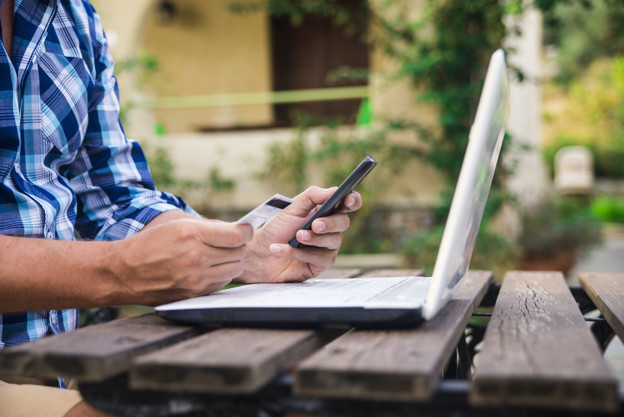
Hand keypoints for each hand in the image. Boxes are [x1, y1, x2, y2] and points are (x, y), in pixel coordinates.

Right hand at [111, 217, 252, 304]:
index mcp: (192, 234)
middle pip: (240, 253)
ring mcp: (197, 278)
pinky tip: (207, 269)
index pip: (238, 236)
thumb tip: (237, 229)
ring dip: (231, 261)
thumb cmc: (151, 242)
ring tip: (216, 255)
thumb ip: (210, 226)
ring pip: (235, 269)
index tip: (244, 230)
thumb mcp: (178, 224)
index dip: (246, 231)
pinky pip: (222, 283)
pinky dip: (220, 275)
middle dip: (238, 245)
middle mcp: (197, 257)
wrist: (125, 272)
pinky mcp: (195, 294)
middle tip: (228, 242)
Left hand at [237, 186, 361, 282]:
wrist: (259, 253)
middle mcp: (330, 229)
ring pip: (333, 241)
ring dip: (313, 239)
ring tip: (296, 237)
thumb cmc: (276, 229)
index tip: (348, 200)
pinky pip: (319, 258)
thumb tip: (334, 190)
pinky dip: (299, 253)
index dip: (353, 200)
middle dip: (330, 223)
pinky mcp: (320, 264)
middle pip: (343, 223)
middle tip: (315, 224)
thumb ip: (312, 196)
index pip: (348, 203)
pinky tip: (281, 249)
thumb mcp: (291, 208)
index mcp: (325, 211)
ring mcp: (326, 247)